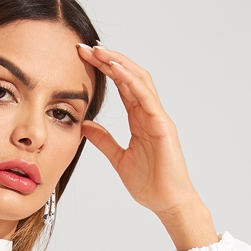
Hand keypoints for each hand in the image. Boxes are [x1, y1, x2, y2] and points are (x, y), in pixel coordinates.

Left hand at [77, 43, 218, 248]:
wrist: (168, 203)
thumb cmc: (150, 184)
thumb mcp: (118, 159)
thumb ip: (104, 141)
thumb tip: (85, 126)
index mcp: (140, 120)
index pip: (121, 87)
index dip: (104, 70)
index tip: (83, 60)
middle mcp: (150, 113)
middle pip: (129, 77)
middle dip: (108, 60)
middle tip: (85, 48)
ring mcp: (158, 117)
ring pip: (138, 80)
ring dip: (118, 63)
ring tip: (98, 50)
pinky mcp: (163, 124)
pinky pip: (145, 96)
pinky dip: (131, 80)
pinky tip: (116, 69)